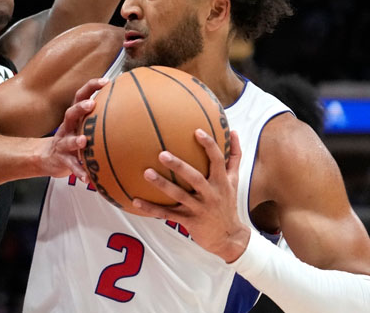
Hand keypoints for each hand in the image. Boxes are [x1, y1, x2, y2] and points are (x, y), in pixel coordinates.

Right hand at [43, 78, 108, 180]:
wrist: (47, 157)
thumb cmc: (72, 139)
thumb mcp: (84, 126)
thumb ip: (100, 119)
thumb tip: (131, 111)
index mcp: (75, 118)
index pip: (81, 96)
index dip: (91, 87)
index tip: (106, 81)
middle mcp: (67, 127)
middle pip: (70, 113)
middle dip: (80, 108)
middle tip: (90, 104)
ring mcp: (62, 143)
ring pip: (67, 140)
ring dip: (75, 140)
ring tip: (83, 141)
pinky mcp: (61, 159)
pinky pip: (70, 166)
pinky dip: (78, 171)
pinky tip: (87, 178)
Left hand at [132, 129, 249, 262]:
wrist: (229, 237)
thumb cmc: (228, 203)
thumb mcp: (234, 180)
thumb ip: (234, 156)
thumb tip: (234, 132)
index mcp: (221, 182)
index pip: (217, 160)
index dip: (209, 145)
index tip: (197, 131)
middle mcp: (211, 194)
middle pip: (195, 178)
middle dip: (179, 166)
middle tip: (162, 153)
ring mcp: (199, 208)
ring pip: (179, 195)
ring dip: (162, 184)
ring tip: (146, 172)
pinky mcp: (189, 221)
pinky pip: (167, 214)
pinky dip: (151, 208)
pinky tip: (136, 201)